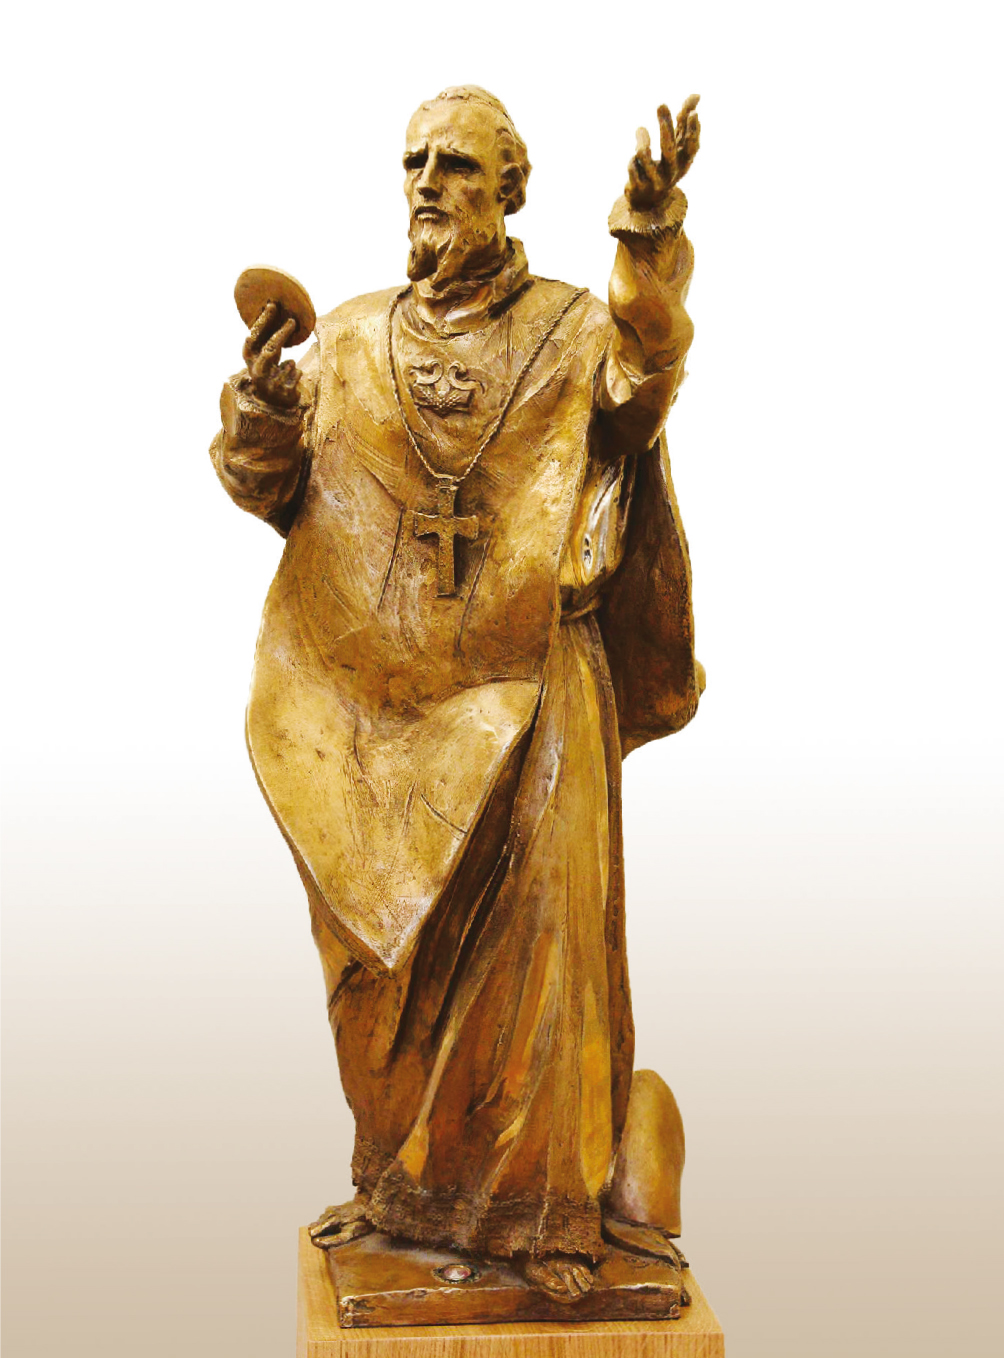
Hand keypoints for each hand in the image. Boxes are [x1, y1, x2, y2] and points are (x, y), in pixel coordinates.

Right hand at [242, 300, 300, 408]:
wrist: (276, 403)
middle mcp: (256, 372)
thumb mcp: (267, 356)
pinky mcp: (283, 393)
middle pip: (269, 349)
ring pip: (287, 363)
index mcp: (250, 360)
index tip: (271, 306)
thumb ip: (268, 339)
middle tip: (292, 320)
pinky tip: (290, 381)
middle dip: (281, 334)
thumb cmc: (272, 372)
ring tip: (287, 367)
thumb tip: (273, 309)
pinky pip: (297, 373)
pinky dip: (297, 373)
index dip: (261, 322)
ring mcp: (270, 384)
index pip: (253, 338)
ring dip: (290, 363)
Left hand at [625, 97, 699, 212]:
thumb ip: (684, 119)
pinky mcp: (638, 186)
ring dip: (642, 138)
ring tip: (640, 130)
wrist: (647, 201)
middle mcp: (672, 172)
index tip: (693, 113)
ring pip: (643, 154)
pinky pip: (632, 163)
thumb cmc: (665, 165)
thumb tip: (697, 95)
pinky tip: (634, 161)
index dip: (693, 132)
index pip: (691, 147)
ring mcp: (654, 180)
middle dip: (665, 126)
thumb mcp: (676, 145)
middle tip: (661, 104)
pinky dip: (632, 159)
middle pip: (667, 148)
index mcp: (683, 162)